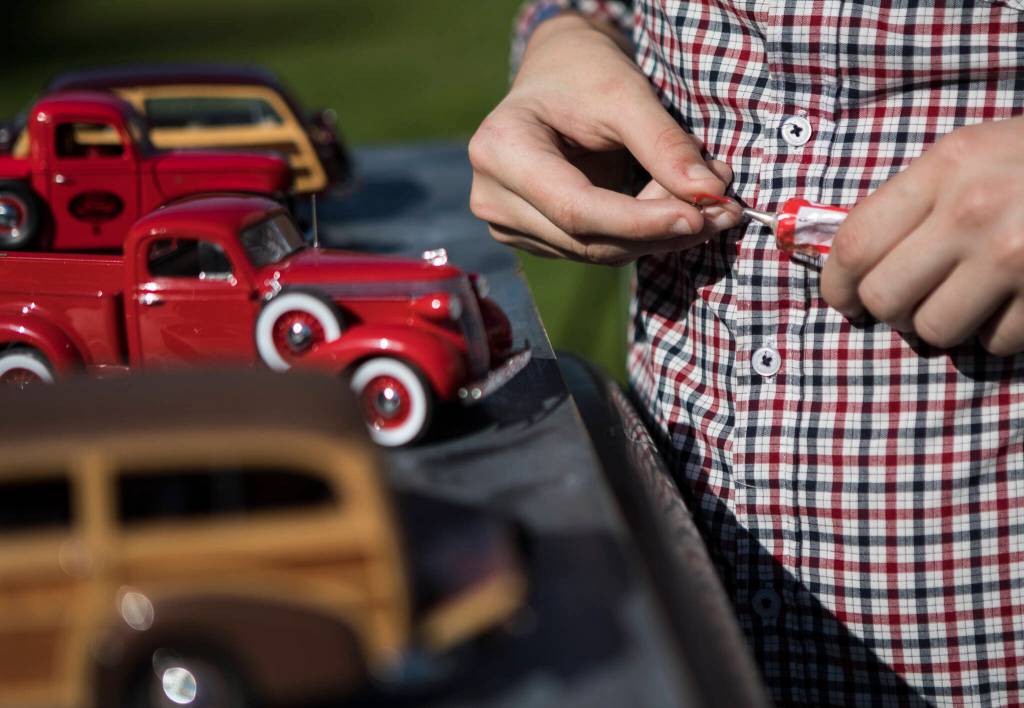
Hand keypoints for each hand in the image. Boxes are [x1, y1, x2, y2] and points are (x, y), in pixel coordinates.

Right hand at [468, 13, 740, 265]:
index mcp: (501, 151)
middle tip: (722, 206)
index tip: (699, 217)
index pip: (577, 208)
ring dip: (657, 235)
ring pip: (596, 252)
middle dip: (660, 229)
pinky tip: (672, 208)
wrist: (558, 75)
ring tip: (703, 199)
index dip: (641, 221)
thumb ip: (664, 145)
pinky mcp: (532, 237)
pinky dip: (641, 235)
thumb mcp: (626, 94)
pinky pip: (595, 250)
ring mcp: (507, 224)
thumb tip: (709, 195)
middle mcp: (493, 197)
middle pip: (588, 239)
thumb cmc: (584, 73)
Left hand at [821, 116, 1023, 354]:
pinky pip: (993, 344)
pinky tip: (1010, 303)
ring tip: (962, 301)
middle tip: (906, 303)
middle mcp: (973, 212)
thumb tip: (851, 265)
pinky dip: (995, 333)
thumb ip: (910, 203)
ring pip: (934, 330)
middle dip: (888, 311)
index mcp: (945, 169)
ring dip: (941, 325)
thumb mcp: (967, 155)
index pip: (856, 245)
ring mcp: (1015, 256)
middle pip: (885, 298)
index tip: (841, 300)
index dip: (836, 284)